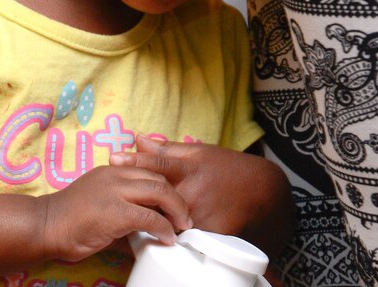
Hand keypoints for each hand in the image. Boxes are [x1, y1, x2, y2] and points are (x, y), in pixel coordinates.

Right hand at [37, 164, 191, 262]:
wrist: (45, 226)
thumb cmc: (70, 218)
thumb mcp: (99, 197)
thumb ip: (122, 198)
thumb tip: (148, 216)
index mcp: (112, 169)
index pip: (149, 168)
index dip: (168, 183)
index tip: (177, 199)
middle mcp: (115, 173)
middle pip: (159, 178)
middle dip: (178, 197)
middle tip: (185, 216)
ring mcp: (115, 191)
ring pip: (159, 192)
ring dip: (176, 210)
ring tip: (182, 226)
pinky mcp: (115, 212)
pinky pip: (150, 217)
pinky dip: (163, 228)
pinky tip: (167, 238)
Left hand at [110, 135, 294, 258]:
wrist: (263, 192)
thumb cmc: (227, 168)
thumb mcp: (199, 152)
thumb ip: (167, 150)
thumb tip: (137, 139)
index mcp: (190, 167)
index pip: (159, 163)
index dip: (136, 160)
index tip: (115, 158)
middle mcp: (194, 190)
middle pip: (158, 198)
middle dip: (139, 199)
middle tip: (121, 199)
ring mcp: (203, 214)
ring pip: (169, 221)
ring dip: (154, 220)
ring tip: (136, 219)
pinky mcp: (212, 234)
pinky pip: (185, 238)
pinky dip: (174, 237)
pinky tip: (164, 236)